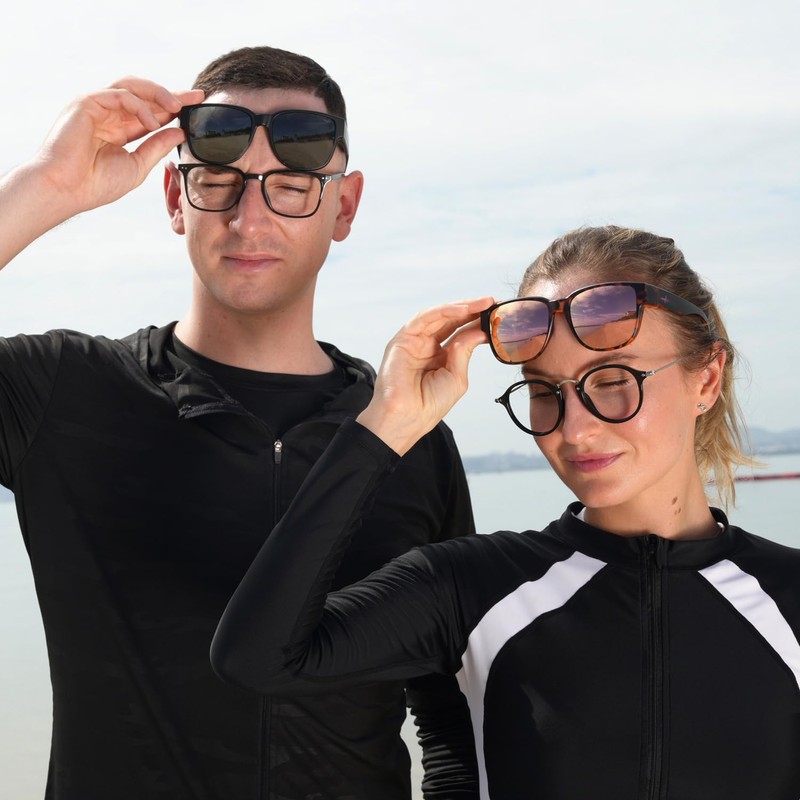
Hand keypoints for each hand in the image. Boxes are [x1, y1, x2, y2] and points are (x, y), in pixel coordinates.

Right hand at [33, 77, 203, 212]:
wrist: (66, 190)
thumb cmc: (95, 183)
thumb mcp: (137, 165)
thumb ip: (156, 146)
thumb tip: (180, 132)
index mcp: (118, 128)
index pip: (151, 112)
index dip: (173, 107)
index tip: (197, 105)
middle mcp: (108, 114)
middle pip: (144, 94)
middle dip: (171, 94)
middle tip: (196, 97)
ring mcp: (96, 106)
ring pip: (132, 86)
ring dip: (158, 94)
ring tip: (178, 106)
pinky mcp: (86, 103)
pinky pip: (120, 95)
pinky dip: (140, 106)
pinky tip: (153, 122)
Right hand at [357, 297, 493, 454]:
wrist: (407, 418)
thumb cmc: (428, 405)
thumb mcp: (457, 376)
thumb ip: (464, 351)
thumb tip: (479, 330)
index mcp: (439, 357)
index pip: (459, 333)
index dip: (477, 322)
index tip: (497, 314)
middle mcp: (426, 346)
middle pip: (450, 321)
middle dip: (472, 311)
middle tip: (492, 303)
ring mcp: (414, 341)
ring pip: (439, 316)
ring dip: (461, 307)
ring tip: (482, 303)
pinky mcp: (402, 339)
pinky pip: (424, 318)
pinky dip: (443, 311)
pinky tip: (463, 310)